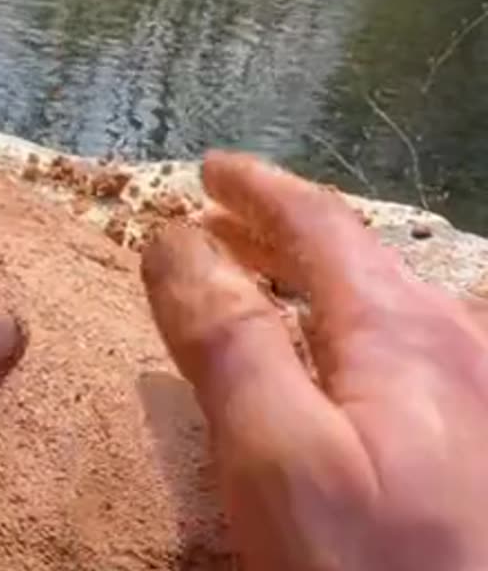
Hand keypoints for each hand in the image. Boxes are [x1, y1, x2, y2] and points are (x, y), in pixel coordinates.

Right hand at [141, 151, 487, 570]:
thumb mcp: (281, 460)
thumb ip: (230, 341)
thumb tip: (174, 237)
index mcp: (411, 335)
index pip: (321, 225)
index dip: (257, 190)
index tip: (206, 170)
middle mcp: (465, 348)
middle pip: (362, 259)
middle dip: (282, 231)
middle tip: (217, 221)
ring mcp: (486, 403)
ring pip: (391, 309)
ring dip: (319, 283)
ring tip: (266, 283)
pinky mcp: (485, 457)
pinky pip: (410, 359)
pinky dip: (349, 334)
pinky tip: (338, 370)